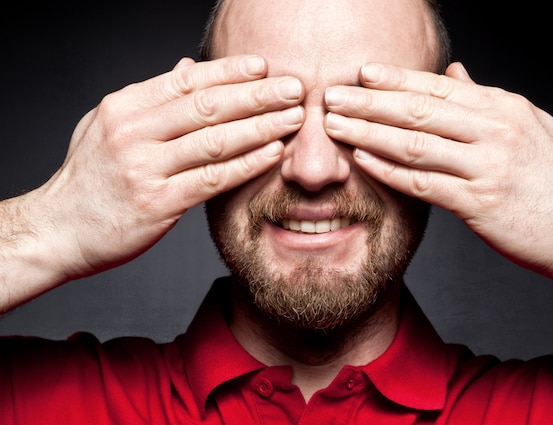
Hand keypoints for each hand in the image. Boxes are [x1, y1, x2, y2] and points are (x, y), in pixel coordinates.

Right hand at [30, 55, 303, 281]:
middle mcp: (133, 133)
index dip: (230, 72)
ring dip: (261, 127)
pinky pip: (212, 179)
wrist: (58, 230)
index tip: (264, 68)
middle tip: (294, 89)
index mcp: (123, 108)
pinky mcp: (157, 203)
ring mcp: (144, 168)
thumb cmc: (89, 179)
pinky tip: (273, 154)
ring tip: (293, 118)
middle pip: (208, 106)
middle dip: (257, 95)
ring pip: (215, 141)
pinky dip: (246, 164)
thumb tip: (186, 68)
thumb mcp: (107, 126)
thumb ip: (149, 99)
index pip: (187, 82)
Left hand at [323, 62, 552, 289]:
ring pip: (415, 143)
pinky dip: (389, 171)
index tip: (361, 74)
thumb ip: (486, 99)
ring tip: (335, 125)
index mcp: (504, 109)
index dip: (396, 79)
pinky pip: (424, 184)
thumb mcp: (530, 126)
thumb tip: (453, 72)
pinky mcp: (481, 203)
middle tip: (332, 95)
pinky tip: (363, 161)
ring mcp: (488, 166)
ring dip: (369, 133)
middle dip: (369, 102)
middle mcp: (496, 131)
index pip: (439, 87)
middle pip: (419, 110)